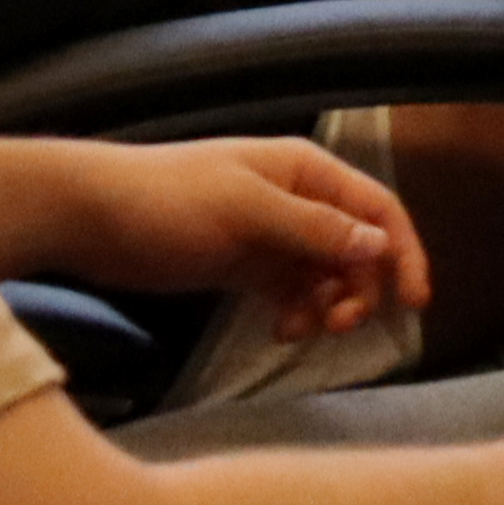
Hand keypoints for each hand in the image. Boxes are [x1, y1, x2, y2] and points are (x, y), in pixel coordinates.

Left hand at [48, 137, 431, 343]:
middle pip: (357, 247)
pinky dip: (297, 312)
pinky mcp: (243, 264)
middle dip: (360, 287)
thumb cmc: (168, 201)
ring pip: (326, 274)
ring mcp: (270, 234)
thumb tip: (380, 245)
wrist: (90, 216)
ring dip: (328, 305)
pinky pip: (291, 291)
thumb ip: (314, 230)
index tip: (414, 302)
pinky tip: (280, 332)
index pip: (377, 209)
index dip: (403, 252)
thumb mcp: (246, 212)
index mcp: (306, 172)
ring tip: (302, 332)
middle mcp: (297, 200)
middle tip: (340, 326)